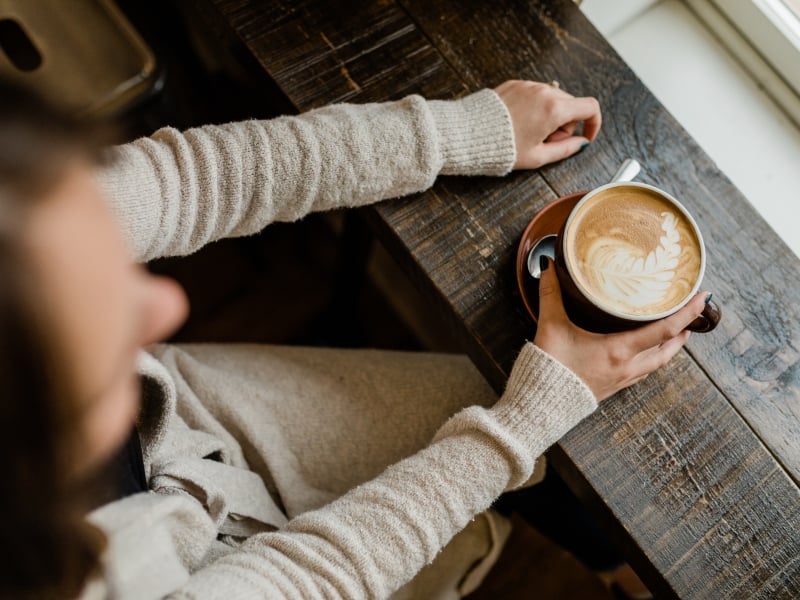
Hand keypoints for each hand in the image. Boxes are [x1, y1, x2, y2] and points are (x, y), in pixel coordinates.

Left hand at [494, 80, 601, 169]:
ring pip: (553, 98)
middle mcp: (544, 92)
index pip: (590, 107)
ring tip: (529, 133)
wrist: (469, 134)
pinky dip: (534, 107)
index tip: (585, 136)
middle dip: (565, 125)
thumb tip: (581, 144)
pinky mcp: (515, 84)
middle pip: (570, 105)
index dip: (593, 124)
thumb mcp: (538, 157)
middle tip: (546, 142)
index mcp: (554, 109)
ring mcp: (529, 85)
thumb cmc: (501, 148)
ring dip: (550, 116)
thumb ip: (565, 150)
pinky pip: (534, 94)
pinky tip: (518, 123)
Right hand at [533, 258, 708, 400]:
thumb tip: (549, 265)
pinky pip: (642, 372)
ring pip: (657, 363)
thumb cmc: (550, 366)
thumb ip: (551, 293)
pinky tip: (644, 354)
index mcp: (618, 349)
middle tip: (693, 315)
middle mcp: (626, 366)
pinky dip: (651, 360)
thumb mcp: (551, 325)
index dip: (687, 313)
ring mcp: (621, 379)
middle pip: (668, 349)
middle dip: (683, 332)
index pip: (663, 330)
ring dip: (670, 348)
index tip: (703, 297)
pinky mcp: (612, 387)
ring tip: (677, 334)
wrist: (541, 403)